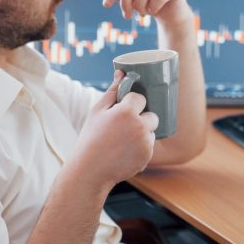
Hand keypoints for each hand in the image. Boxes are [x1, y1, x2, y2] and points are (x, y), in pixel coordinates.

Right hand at [72, 71, 158, 187]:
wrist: (91, 170)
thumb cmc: (91, 138)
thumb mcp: (97, 112)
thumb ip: (112, 91)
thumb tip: (121, 73)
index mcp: (126, 112)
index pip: (140, 98)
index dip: (131, 104)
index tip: (122, 111)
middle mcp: (140, 126)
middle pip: (151, 115)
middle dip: (141, 118)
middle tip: (124, 126)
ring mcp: (145, 142)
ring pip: (151, 131)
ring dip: (143, 133)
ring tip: (123, 140)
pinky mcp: (148, 156)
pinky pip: (150, 145)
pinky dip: (142, 147)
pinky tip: (126, 151)